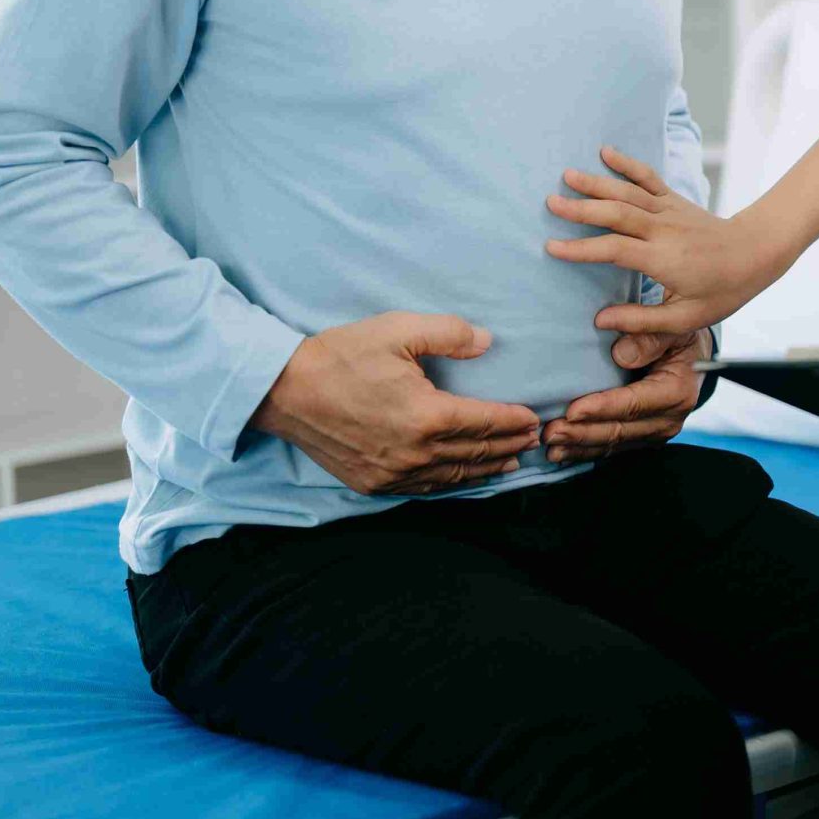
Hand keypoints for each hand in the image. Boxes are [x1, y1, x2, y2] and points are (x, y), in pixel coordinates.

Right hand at [253, 312, 542, 495]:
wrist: (284, 391)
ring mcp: (393, 473)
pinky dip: (451, 482)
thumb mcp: (398, 330)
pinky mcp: (373, 483)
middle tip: (533, 441)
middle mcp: (415, 452)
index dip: (513, 421)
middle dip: (508, 445)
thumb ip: (448, 333)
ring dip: (486, 469)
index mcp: (426, 416)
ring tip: (510, 463)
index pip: (484, 422)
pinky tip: (462, 477)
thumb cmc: (341, 356)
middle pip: (475, 452)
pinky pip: (423, 487)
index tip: (534, 419)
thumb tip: (487, 342)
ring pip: (453, 475)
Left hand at [541, 328, 709, 465]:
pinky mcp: (644, 438)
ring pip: (613, 444)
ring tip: (551, 446)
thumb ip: (650, 337)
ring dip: (579, 446)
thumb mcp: (673, 328)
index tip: (571, 411)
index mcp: (677, 392)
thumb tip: (621, 353)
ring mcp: (656, 432)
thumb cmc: (679, 338)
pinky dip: (587, 450)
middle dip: (582, 433)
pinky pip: (613, 448)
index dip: (601, 408)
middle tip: (549, 432)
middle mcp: (669, 419)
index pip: (633, 403)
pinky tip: (564, 451)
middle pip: (619, 430)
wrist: (693, 359)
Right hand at [543, 146, 792, 335]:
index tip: (552, 247)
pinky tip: (605, 152)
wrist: (755, 253)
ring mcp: (669, 210)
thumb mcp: (686, 318)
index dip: (581, 248)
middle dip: (580, 208)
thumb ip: (642, 320)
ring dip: (596, 182)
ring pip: (628, 192)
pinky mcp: (675, 200)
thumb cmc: (722, 290)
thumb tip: (600, 321)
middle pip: (616, 213)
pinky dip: (627, 163)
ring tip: (565, 175)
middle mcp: (663, 229)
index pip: (614, 250)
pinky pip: (649, 178)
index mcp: (663, 259)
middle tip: (548, 203)